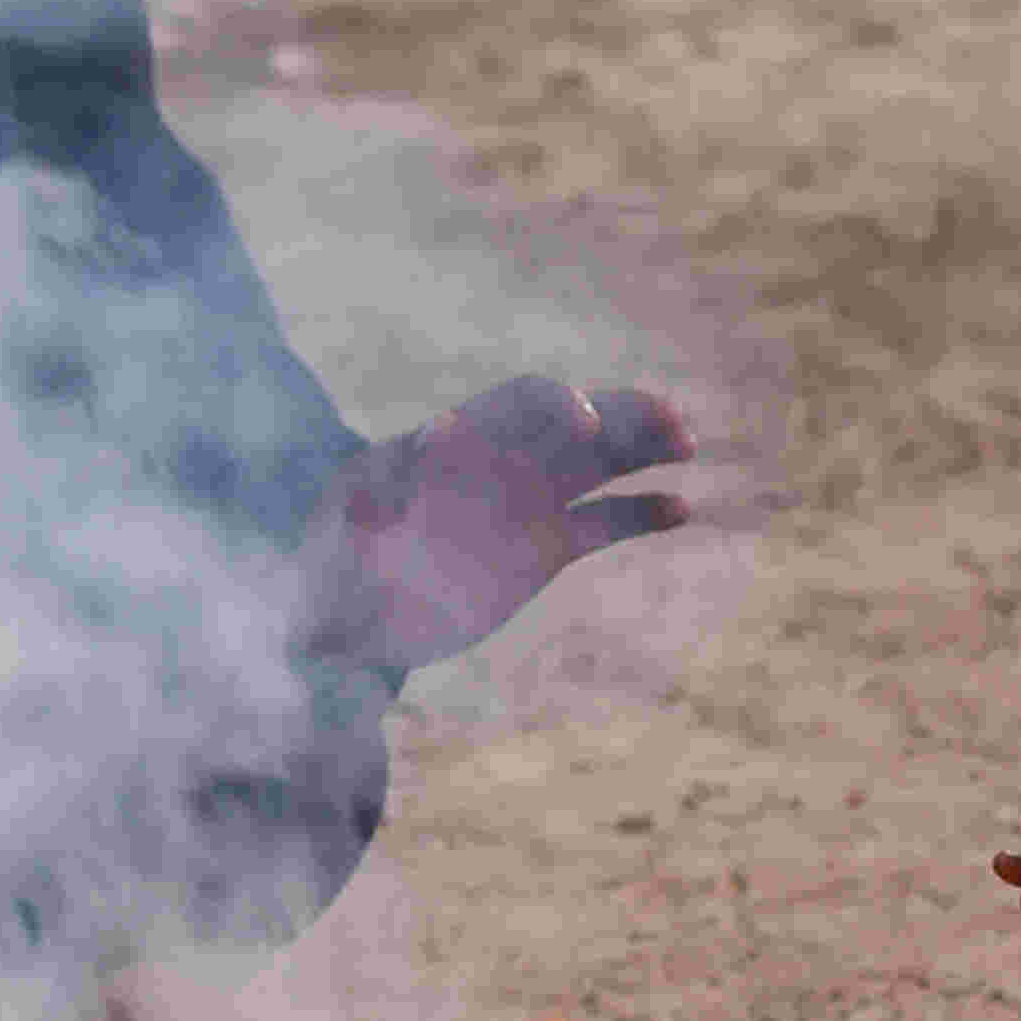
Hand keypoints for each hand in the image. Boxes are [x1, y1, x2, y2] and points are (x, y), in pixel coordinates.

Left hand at [307, 376, 693, 672]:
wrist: (348, 619)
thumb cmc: (334, 561)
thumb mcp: (343, 521)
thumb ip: (376, 492)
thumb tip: (418, 450)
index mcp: (462, 439)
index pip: (524, 402)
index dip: (558, 404)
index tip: (584, 423)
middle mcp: (505, 462)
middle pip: (578, 423)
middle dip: (623, 416)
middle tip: (671, 426)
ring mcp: (530, 503)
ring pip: (601, 463)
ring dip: (645, 449)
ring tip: (687, 445)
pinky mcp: (547, 549)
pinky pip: (604, 522)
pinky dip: (642, 513)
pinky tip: (680, 509)